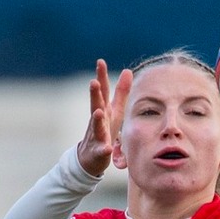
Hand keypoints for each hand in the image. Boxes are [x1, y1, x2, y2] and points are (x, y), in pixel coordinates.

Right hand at [76, 59, 130, 175]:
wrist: (91, 157)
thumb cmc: (105, 130)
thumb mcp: (115, 110)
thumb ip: (121, 92)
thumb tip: (128, 70)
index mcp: (104, 109)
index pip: (103, 91)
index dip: (101, 77)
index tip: (100, 62)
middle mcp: (98, 120)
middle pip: (96, 105)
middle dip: (94, 94)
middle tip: (93, 82)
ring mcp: (96, 135)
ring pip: (96, 127)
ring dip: (96, 119)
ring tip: (98, 112)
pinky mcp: (98, 151)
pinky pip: (101, 150)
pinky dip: (104, 149)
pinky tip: (108, 148)